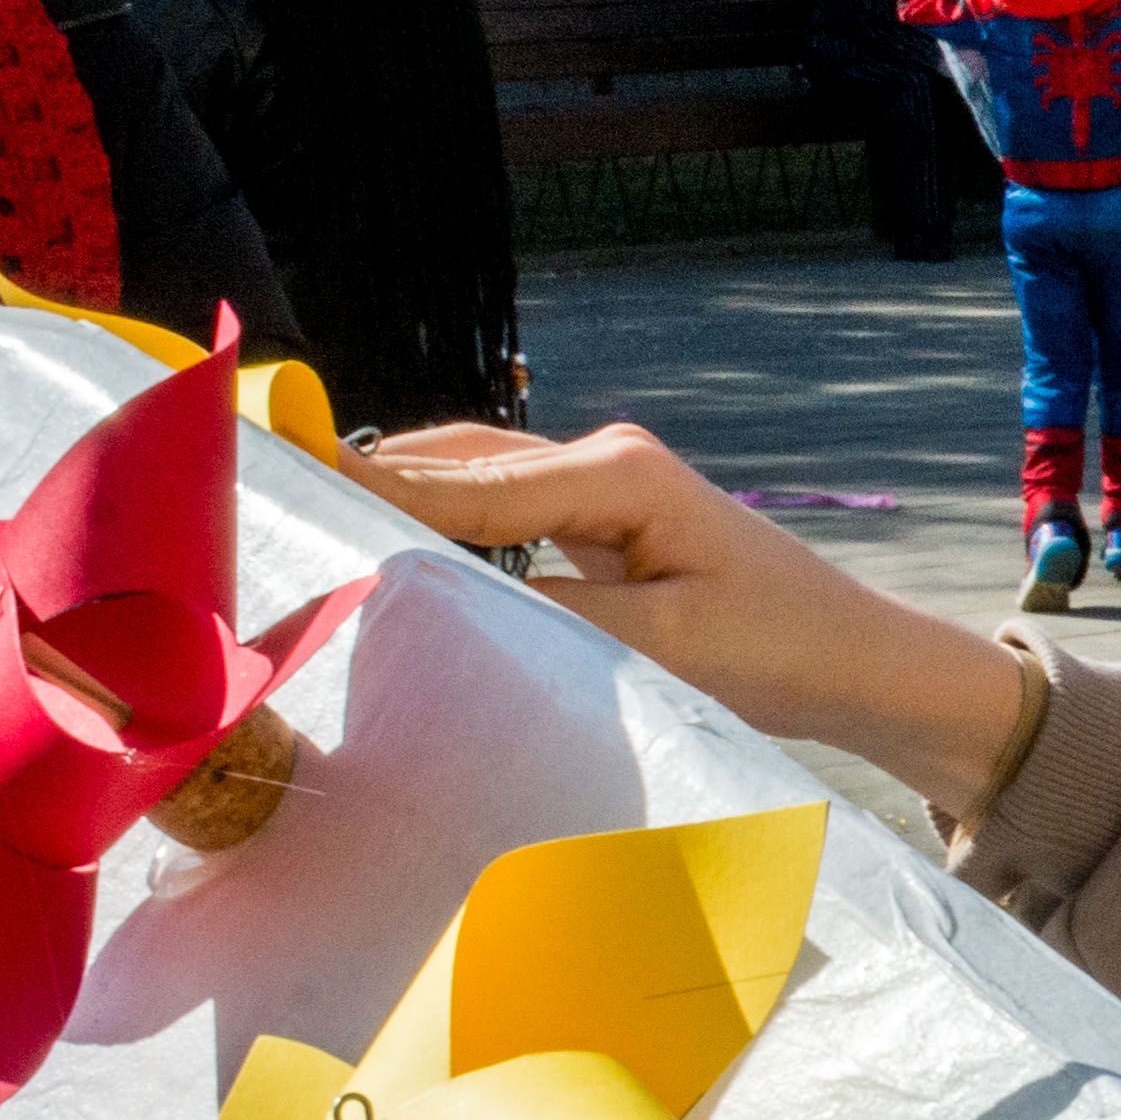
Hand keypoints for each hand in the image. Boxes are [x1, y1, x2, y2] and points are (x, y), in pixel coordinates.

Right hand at [345, 423, 1035, 811]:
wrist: (858, 660)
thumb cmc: (782, 651)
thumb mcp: (666, 650)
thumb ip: (554, 621)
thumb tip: (451, 601)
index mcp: (617, 472)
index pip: (468, 483)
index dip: (376, 492)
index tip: (288, 490)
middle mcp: (601, 459)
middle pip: (455, 461)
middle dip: (366, 478)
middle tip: (262, 497)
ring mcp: (599, 484)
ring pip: (469, 477)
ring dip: (395, 495)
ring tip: (297, 517)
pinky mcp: (599, 520)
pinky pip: (495, 509)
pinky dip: (436, 519)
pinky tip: (381, 547)